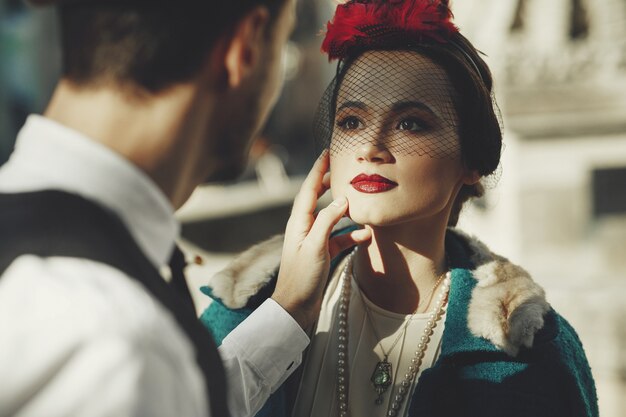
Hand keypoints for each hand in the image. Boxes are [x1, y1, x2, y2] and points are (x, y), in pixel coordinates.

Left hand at [271, 151, 371, 329]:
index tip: (328, 153)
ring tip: (361, 202)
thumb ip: (328, 221)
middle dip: (330, 184)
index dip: (318, 170)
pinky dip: (351, 235)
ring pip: (332, 219)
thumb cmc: (301, 278)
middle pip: (318, 199)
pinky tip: (366, 236)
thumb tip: (342, 200)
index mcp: (298, 222)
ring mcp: (313, 241)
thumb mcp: (315, 246)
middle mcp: (304, 228)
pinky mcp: (322, 254)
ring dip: (346, 212)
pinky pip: (339, 238)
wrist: (295, 308)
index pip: (308, 189)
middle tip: (344, 170)